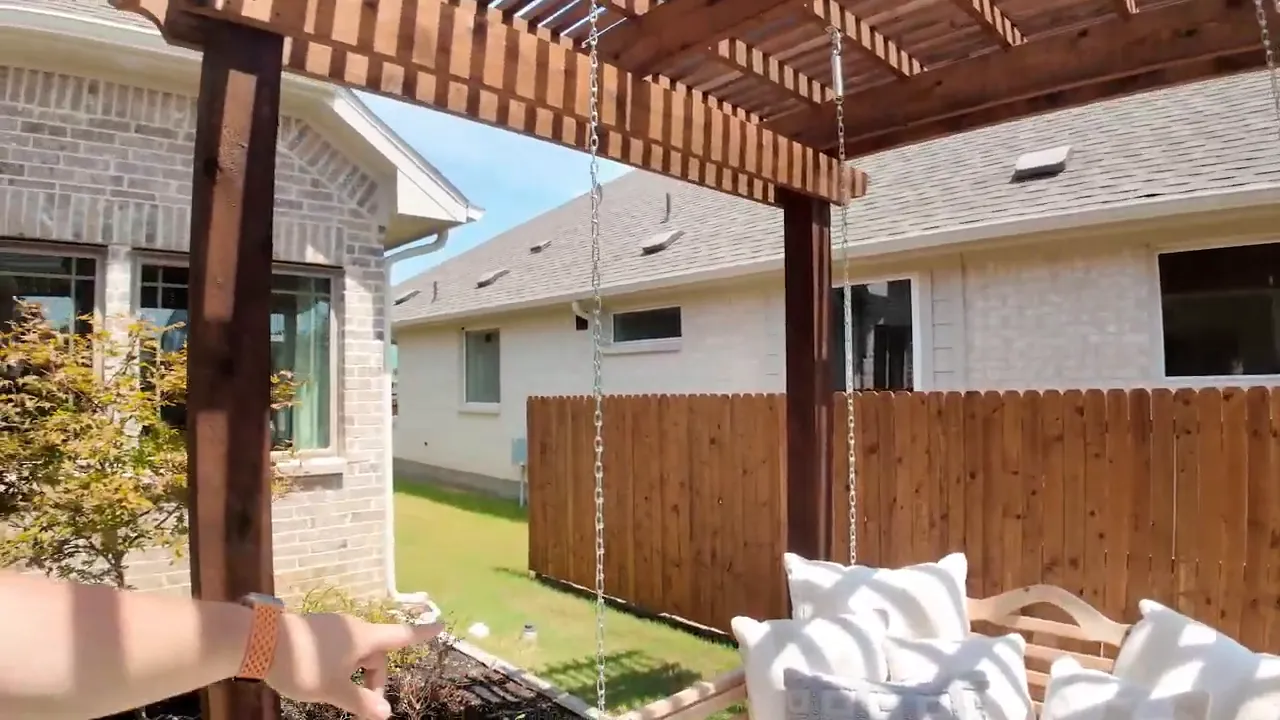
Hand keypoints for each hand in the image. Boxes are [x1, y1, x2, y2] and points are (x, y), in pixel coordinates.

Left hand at [266, 612, 443, 719]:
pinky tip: (318, 679)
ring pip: (354, 652)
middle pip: (375, 653)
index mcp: (364, 637)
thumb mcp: (334, 690)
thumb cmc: (304, 665)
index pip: (401, 636)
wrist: (258, 642)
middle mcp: (352, 627)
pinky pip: (337, 648)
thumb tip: (386, 713)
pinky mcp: (313, 629)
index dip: (422, 634)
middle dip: (374, 678)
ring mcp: (331, 626)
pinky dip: (338, 665)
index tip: (440, 626)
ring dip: (354, 672)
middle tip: (362, 705)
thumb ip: (360, 701)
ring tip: (335, 693)